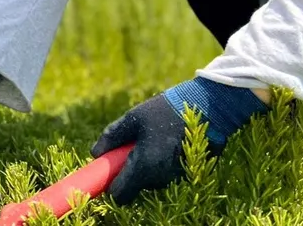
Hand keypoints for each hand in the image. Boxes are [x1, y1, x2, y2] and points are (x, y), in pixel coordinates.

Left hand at [91, 76, 268, 205]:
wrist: (208, 108)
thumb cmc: (166, 110)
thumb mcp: (133, 118)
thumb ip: (112, 136)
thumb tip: (95, 153)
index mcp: (143, 166)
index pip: (120, 195)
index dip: (111, 186)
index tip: (109, 171)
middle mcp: (160, 178)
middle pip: (136, 187)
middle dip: (130, 171)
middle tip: (133, 145)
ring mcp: (176, 177)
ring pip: (152, 180)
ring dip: (147, 166)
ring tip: (154, 139)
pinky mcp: (189, 173)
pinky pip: (167, 174)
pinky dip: (163, 163)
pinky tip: (168, 142)